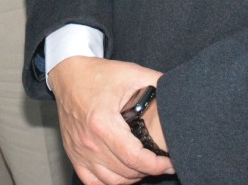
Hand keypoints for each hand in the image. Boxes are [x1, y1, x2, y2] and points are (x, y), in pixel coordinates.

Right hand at [48, 56, 173, 184]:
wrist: (67, 73)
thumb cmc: (97, 74)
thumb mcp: (131, 73)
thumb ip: (158, 82)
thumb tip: (180, 93)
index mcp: (103, 123)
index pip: (135, 158)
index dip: (157, 165)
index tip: (169, 162)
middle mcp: (89, 141)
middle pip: (126, 171)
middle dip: (148, 169)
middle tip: (159, 160)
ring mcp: (79, 150)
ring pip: (112, 181)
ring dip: (132, 177)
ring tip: (143, 165)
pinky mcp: (73, 154)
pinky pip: (93, 181)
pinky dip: (110, 182)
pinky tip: (121, 172)